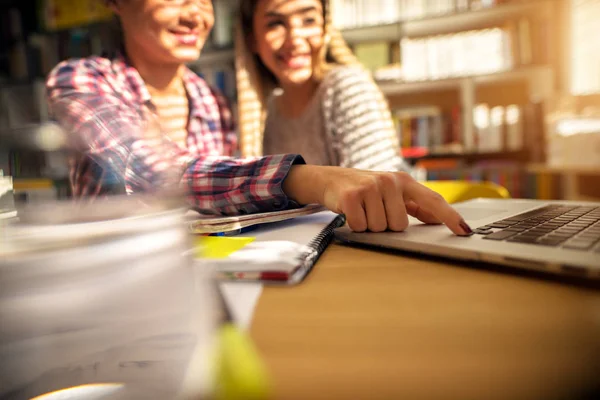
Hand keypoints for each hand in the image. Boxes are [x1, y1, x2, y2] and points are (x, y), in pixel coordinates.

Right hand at [283, 165, 471, 235]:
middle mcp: (390, 181)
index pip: (433, 200)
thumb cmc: (365, 189)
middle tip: (373, 211)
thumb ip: (415, 205)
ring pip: (380, 228)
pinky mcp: (351, 196)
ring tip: (362, 210)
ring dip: (368, 225)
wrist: (330, 179)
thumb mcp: (392, 193)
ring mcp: (370, 187)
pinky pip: (361, 227)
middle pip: (399, 225)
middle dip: (385, 225)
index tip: (465, 230)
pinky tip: (351, 211)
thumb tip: (438, 218)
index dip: (450, 217)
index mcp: (404, 181)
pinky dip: (354, 225)